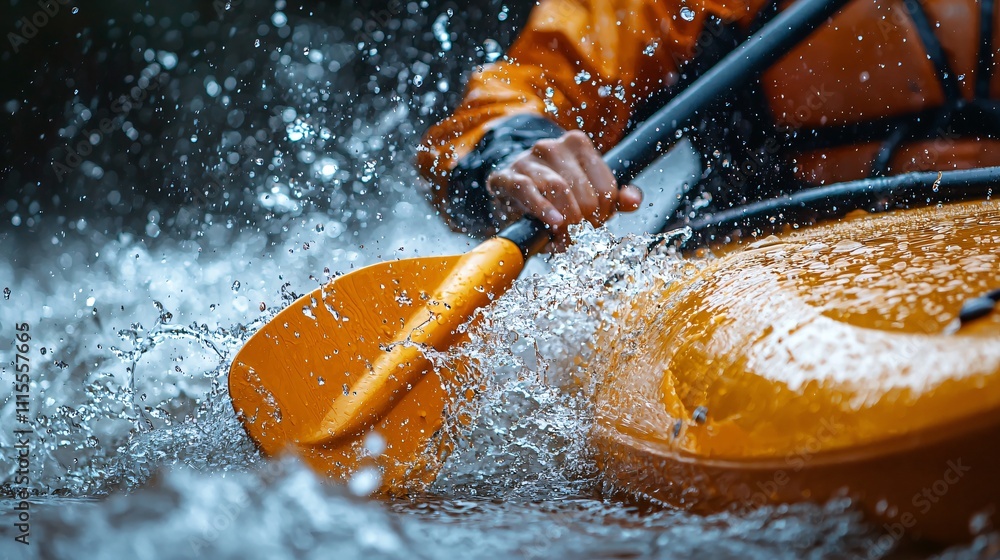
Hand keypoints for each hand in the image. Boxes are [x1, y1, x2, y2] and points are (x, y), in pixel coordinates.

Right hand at [486, 130, 642, 246]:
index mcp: (578, 145)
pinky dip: (544, 209)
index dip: (604, 212)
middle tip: (581, 235)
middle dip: (586, 220)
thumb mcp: (586, 192)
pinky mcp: (507, 176)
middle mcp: (553, 146)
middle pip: (583, 190)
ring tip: (566, 236)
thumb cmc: (552, 193)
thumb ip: (614, 197)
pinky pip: (528, 191)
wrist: (510, 190)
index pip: (605, 186)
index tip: (595, 223)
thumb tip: (634, 201)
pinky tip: (554, 223)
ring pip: (558, 188)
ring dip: (567, 219)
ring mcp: (528, 160)